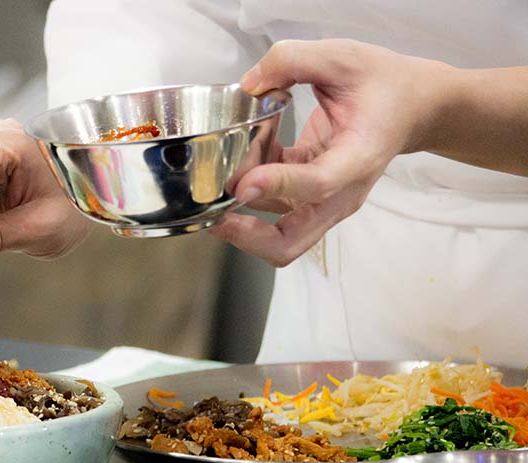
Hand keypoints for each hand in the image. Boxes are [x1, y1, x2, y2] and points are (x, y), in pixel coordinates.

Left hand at [210, 39, 446, 266]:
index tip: (244, 183)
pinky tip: (249, 153)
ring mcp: (323, 202)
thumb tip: (250, 83)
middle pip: (290, 243)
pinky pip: (271, 205)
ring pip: (276, 232)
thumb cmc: (383, 86)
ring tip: (230, 163)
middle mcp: (341, 192)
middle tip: (213, 216)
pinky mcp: (307, 198)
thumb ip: (295, 60)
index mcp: (359, 159)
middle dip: (247, 237)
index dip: (278, 186)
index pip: (317, 185)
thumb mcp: (344, 57)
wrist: (411, 107)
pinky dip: (252, 186)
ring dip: (242, 207)